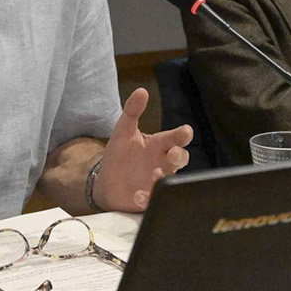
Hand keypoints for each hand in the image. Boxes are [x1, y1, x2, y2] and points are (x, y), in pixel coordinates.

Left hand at [94, 87, 190, 210]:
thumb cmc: (120, 155)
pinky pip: (153, 200)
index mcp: (160, 145)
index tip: (185, 132)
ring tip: (156, 174)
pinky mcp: (148, 199)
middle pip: (180, 158)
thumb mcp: (123, 131)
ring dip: (165, 177)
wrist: (105, 182)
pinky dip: (147, 198)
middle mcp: (163, 163)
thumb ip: (132, 111)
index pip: (176, 138)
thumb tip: (142, 90)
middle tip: (173, 154)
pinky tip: (138, 195)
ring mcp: (157, 182)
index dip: (182, 135)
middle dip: (179, 156)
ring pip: (170, 180)